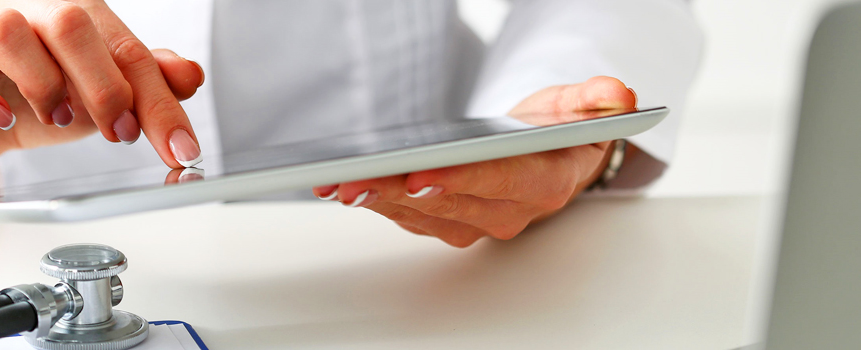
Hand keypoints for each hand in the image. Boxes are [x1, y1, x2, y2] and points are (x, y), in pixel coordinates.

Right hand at [0, 0, 204, 179]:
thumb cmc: (35, 100)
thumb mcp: (101, 96)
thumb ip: (147, 82)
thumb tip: (190, 75)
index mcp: (72, 16)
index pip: (126, 47)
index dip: (159, 99)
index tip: (179, 146)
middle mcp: (25, 15)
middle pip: (70, 22)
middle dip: (105, 85)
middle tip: (118, 132)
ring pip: (6, 31)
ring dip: (42, 83)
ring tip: (56, 118)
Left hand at [312, 76, 637, 246]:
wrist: (552, 156)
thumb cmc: (561, 131)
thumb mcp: (586, 105)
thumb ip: (599, 100)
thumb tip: (615, 95)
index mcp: (545, 181)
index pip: (502, 182)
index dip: (463, 179)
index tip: (423, 174)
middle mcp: (509, 210)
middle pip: (450, 203)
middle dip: (401, 193)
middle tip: (358, 181)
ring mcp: (475, 219)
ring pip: (422, 213)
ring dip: (378, 201)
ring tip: (339, 182)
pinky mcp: (447, 219)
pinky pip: (408, 214)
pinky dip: (375, 201)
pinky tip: (344, 186)